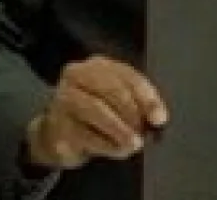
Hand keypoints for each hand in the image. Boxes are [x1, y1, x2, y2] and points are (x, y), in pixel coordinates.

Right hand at [25, 56, 168, 169]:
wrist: (57, 134)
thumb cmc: (94, 114)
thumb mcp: (116, 102)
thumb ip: (138, 105)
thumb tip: (157, 119)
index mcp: (97, 65)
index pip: (127, 76)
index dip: (147, 98)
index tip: (160, 118)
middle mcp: (76, 76)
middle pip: (112, 90)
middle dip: (133, 113)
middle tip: (145, 133)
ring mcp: (63, 99)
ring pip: (97, 110)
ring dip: (121, 129)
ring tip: (134, 144)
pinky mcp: (57, 126)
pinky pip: (86, 134)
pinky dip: (107, 145)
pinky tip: (118, 150)